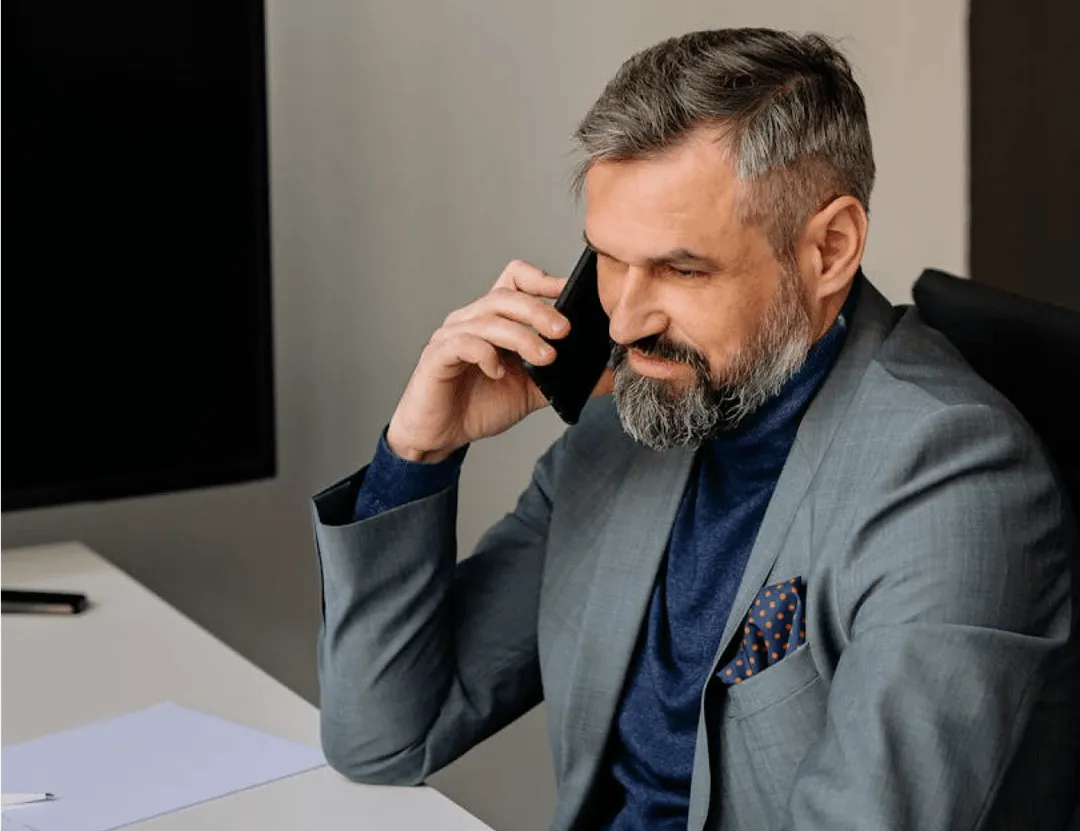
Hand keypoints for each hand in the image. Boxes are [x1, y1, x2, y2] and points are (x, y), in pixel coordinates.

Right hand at [386, 259, 614, 461]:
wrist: (442, 435)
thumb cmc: (481, 405)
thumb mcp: (534, 391)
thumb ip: (567, 379)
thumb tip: (612, 376)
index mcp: (494, 319)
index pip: (514, 278)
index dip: (542, 279)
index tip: (571, 293)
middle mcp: (471, 319)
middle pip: (505, 295)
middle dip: (539, 310)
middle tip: (565, 332)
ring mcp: (451, 336)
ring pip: (488, 319)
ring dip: (521, 336)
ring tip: (545, 358)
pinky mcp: (437, 357)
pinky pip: (462, 343)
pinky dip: (486, 353)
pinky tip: (499, 372)